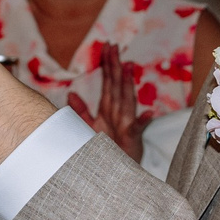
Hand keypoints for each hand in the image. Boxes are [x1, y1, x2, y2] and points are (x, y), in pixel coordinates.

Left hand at [70, 43, 154, 163]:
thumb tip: (70, 94)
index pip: (109, 82)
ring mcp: (126, 124)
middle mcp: (118, 112)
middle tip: (113, 46)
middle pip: (117, 85)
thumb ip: (81, 111)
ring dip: (129, 84)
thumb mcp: (89, 128)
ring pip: (127, 100)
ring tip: (129, 66)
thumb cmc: (104, 149)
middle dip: (116, 65)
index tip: (106, 46)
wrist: (113, 173)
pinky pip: (137, 129)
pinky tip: (149, 112)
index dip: (108, 64)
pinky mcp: (132, 138)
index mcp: (108, 109)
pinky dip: (143, 121)